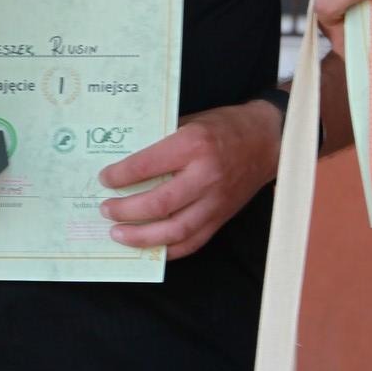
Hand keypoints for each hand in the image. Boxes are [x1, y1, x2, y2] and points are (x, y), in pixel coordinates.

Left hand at [98, 100, 284, 261]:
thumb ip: (161, 142)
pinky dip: (168, 249)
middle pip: (159, 203)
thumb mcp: (190, 121)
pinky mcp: (222, 218)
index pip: (147, 165)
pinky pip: (193, 241)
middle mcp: (206, 175)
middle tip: (106, 209)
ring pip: (175, 230)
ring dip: (142, 237)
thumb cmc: (224, 127)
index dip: (121, 176)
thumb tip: (125, 160)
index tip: (104, 179)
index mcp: (194, 144)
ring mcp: (216, 201)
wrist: (267, 141)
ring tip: (118, 234)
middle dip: (126, 210)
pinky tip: (149, 247)